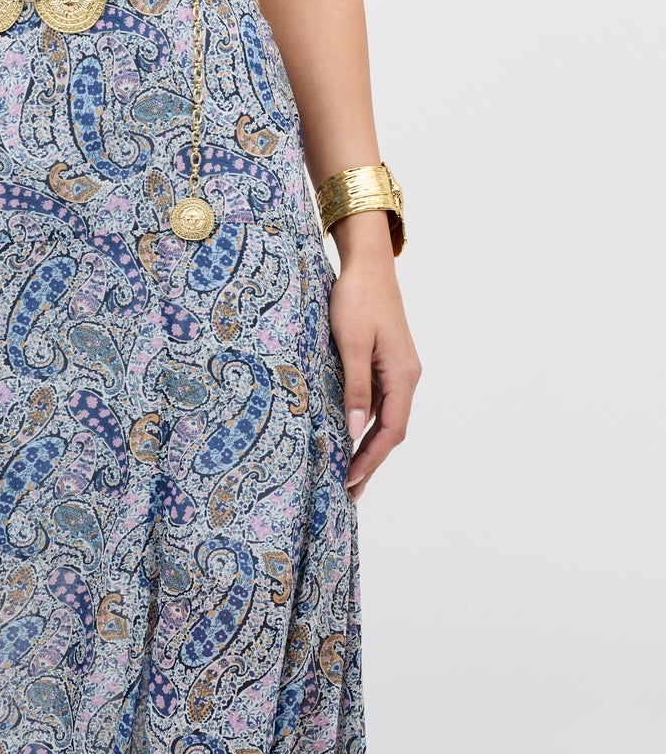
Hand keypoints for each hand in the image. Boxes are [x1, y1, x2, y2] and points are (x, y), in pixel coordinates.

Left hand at [328, 250, 420, 500]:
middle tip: (349, 489)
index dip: (371, 458)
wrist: (368, 264)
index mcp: (402, 375)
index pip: (391, 430)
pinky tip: (349, 431)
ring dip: (368, 443)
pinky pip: (380, 399)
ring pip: (386, 416)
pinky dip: (366, 420)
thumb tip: (352, 431)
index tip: (349, 480)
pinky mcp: (388, 359)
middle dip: (371, 460)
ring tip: (347, 469)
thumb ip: (354, 389)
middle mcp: (406, 375)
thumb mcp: (350, 345)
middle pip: (391, 429)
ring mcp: (398, 368)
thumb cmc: (357, 298)